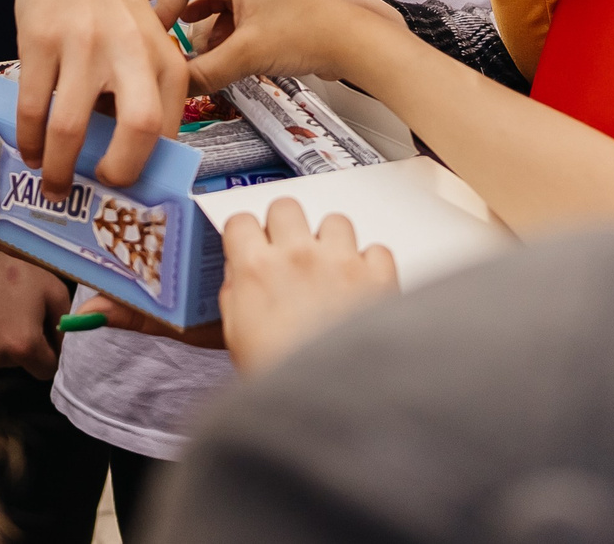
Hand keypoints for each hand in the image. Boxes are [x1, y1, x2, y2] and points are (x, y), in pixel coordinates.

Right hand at [0, 246, 71, 377]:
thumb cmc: (12, 273)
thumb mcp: (53, 290)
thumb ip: (66, 323)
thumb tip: (65, 345)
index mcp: (24, 345)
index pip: (47, 370)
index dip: (50, 353)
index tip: (46, 335)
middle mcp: (0, 358)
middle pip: (26, 366)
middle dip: (29, 347)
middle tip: (23, 316)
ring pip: (7, 360)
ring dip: (9, 341)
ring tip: (4, 311)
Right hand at [11, 0, 187, 192]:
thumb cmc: (112, 8)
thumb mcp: (145, 44)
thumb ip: (144, 93)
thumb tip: (128, 163)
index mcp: (165, 59)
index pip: (167, 130)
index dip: (147, 169)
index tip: (127, 189)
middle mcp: (131, 51)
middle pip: (139, 128)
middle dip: (116, 172)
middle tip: (97, 188)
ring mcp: (84, 44)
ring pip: (70, 126)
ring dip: (58, 167)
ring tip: (52, 183)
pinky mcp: (41, 40)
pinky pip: (32, 106)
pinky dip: (29, 139)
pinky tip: (30, 149)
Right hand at [150, 0, 405, 91]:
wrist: (355, 41)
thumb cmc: (312, 32)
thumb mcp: (248, 55)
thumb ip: (205, 72)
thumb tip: (176, 85)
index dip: (159, 2)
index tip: (153, 30)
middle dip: (166, 0)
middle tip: (138, 11)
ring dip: (192, 16)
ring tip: (172, 35)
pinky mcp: (267, 3)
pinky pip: (229, 8)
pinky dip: (214, 25)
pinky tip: (209, 45)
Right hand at [216, 199, 397, 374]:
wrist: (333, 408)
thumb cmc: (282, 378)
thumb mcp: (237, 340)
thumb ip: (236, 296)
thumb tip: (240, 275)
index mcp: (256, 270)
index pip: (241, 219)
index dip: (245, 233)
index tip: (251, 243)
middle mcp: (297, 256)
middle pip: (287, 206)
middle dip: (286, 226)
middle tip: (290, 252)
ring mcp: (340, 262)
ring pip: (335, 221)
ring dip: (331, 241)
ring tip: (331, 271)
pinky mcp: (378, 276)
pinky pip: (376, 249)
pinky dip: (371, 265)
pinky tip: (363, 286)